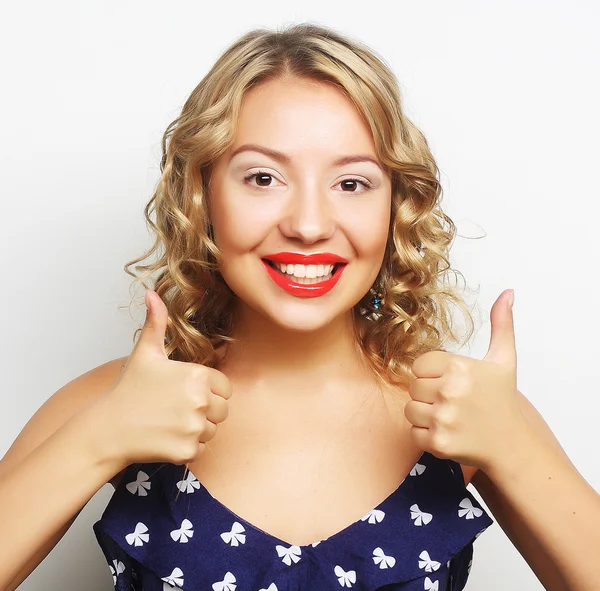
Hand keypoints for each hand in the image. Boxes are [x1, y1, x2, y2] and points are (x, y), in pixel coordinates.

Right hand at [95, 290, 231, 469]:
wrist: (107, 430)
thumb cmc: (129, 389)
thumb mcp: (145, 353)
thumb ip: (156, 323)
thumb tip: (152, 293)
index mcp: (197, 376)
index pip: (225, 388)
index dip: (208, 390)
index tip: (184, 392)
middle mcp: (201, 401)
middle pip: (223, 410)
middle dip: (205, 411)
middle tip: (176, 409)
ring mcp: (194, 428)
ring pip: (213, 430)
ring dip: (197, 429)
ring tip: (169, 422)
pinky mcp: (188, 451)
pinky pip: (202, 449)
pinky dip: (188, 447)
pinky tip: (167, 438)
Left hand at [404, 289, 529, 471]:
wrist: (512, 445)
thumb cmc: (502, 400)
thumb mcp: (504, 360)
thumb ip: (501, 324)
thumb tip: (507, 293)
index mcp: (459, 367)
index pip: (419, 365)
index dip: (432, 375)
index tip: (450, 383)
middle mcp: (449, 391)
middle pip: (413, 387)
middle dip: (428, 394)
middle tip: (452, 402)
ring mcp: (443, 418)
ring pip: (410, 409)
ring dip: (425, 415)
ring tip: (449, 417)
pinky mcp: (438, 442)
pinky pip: (413, 432)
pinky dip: (426, 435)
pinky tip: (448, 432)